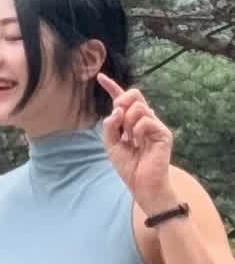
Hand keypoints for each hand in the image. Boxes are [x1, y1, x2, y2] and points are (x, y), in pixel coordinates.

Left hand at [97, 73, 176, 214]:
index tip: (100, 77)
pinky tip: (139, 142)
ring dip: (128, 122)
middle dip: (122, 102)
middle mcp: (145, 120)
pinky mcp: (163, 133)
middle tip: (120, 122)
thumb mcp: (111, 146)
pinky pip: (146, 120)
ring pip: (138, 107)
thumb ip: (110, 127)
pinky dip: (138, 130)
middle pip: (134, 94)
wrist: (142, 185)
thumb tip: (115, 110)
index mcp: (132, 122)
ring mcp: (155, 125)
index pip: (123, 100)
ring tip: (131, 139)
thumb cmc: (129, 167)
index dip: (112, 87)